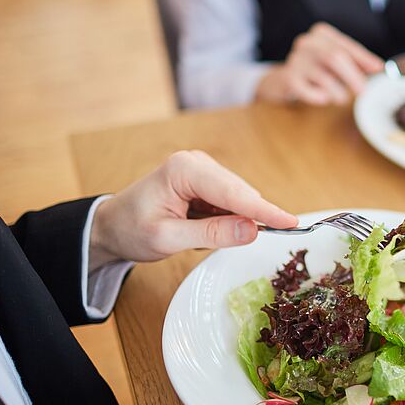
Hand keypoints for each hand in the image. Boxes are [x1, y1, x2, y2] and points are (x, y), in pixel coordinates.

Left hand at [88, 150, 297, 269]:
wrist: (112, 226)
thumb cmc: (131, 230)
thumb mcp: (168, 239)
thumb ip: (212, 234)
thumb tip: (253, 230)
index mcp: (185, 169)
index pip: (235, 193)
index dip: (266, 211)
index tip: (293, 222)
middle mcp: (198, 163)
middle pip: (241, 195)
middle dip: (244, 220)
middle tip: (210, 242)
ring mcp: (204, 171)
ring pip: (239, 200)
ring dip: (231, 223)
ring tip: (194, 234)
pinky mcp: (208, 182)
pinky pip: (231, 205)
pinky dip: (224, 221)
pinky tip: (198, 228)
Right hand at [256, 22, 383, 105]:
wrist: (283, 80)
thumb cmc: (316, 71)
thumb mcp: (336, 63)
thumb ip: (356, 63)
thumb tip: (379, 67)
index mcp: (322, 34)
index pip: (346, 46)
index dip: (364, 58)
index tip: (379, 68)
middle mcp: (307, 43)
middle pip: (335, 57)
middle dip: (353, 76)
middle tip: (363, 91)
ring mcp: (296, 59)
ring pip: (324, 77)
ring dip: (337, 92)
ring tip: (340, 98)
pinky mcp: (289, 78)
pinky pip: (309, 91)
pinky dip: (320, 97)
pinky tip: (322, 98)